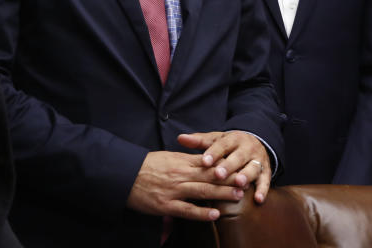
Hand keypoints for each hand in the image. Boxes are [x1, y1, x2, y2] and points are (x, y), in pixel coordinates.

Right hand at [126, 150, 243, 220]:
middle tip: (247, 181)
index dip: (226, 165)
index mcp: (182, 161)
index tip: (241, 166)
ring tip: (238, 196)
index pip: (209, 162)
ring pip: (203, 191)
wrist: (124, 174)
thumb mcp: (167, 157)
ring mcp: (174, 190)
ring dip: (222, 194)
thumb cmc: (146, 165)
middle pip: (210, 176)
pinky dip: (201, 213)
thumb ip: (186, 160)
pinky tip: (214, 214)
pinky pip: (187, 210)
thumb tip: (203, 162)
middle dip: (230, 179)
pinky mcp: (166, 205)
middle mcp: (181, 174)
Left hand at [177, 130, 271, 203]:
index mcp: (233, 139)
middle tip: (219, 175)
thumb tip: (180, 138)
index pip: (222, 145)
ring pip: (252, 168)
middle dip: (229, 166)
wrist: (256, 142)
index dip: (214, 153)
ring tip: (239, 184)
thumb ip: (199, 141)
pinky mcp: (266, 171)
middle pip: (238, 157)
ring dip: (246, 175)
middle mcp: (247, 148)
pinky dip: (262, 190)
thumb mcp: (217, 139)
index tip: (205, 161)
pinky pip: (265, 180)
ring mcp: (257, 160)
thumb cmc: (229, 144)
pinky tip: (257, 199)